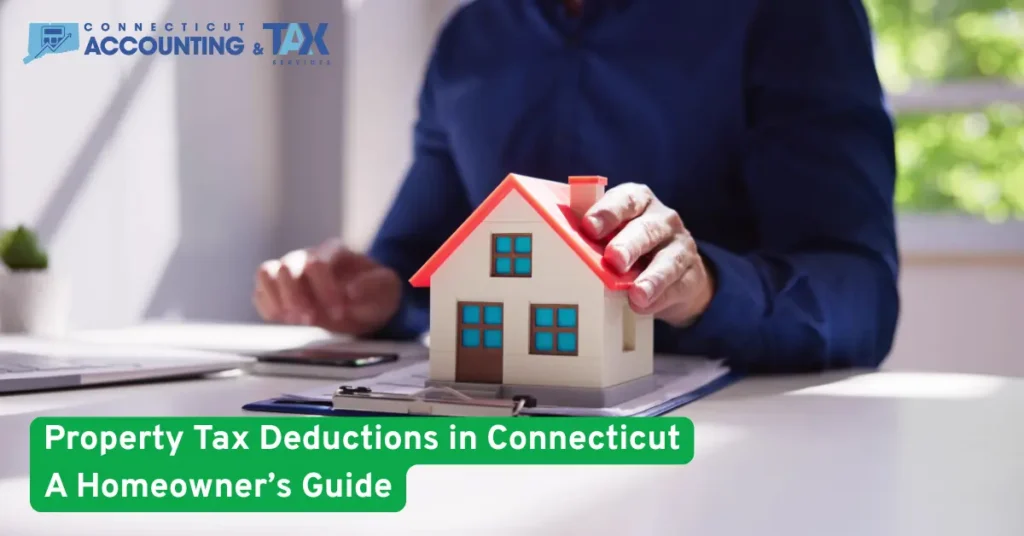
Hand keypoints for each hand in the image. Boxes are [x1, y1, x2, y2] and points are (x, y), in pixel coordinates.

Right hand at [253, 239, 401, 335]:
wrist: (366, 304)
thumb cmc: (375, 293)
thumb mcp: (387, 288)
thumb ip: (373, 286)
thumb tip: (350, 291)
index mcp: (334, 252)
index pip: (318, 263)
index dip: (325, 289)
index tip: (339, 312)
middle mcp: (308, 257)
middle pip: (287, 266)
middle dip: (296, 296)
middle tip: (310, 320)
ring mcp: (291, 272)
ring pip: (266, 273)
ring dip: (276, 299)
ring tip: (292, 319)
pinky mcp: (278, 290)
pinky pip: (260, 293)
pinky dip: (267, 308)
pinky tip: (284, 320)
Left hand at [581, 183, 713, 326]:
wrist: (675, 270)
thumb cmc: (632, 243)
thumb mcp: (613, 232)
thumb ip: (592, 234)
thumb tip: (558, 241)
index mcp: (639, 202)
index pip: (625, 200)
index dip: (607, 212)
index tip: (589, 227)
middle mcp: (662, 220)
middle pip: (647, 230)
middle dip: (629, 245)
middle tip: (614, 259)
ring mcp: (680, 247)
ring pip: (668, 260)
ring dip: (652, 277)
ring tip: (637, 293)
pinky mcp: (691, 275)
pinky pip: (677, 286)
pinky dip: (660, 298)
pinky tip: (645, 305)